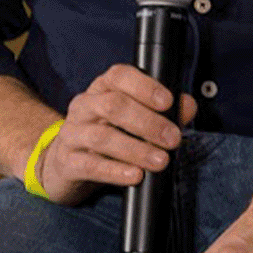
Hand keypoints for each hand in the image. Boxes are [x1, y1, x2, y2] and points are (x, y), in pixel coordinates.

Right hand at [35, 62, 192, 201]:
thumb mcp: (132, 120)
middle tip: (173, 139)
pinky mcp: (67, 162)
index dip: (144, 86)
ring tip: (160, 161)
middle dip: (147, 122)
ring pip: (102, 137)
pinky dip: (115, 171)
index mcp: (102, 90)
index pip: (118, 76)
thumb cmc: (107, 136)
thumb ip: (162, 112)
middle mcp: (84, 107)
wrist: (65, 165)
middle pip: (113, 106)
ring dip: (136, 149)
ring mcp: (72, 134)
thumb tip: (187, 105)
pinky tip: (135, 176)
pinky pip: (90, 165)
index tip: (168, 102)